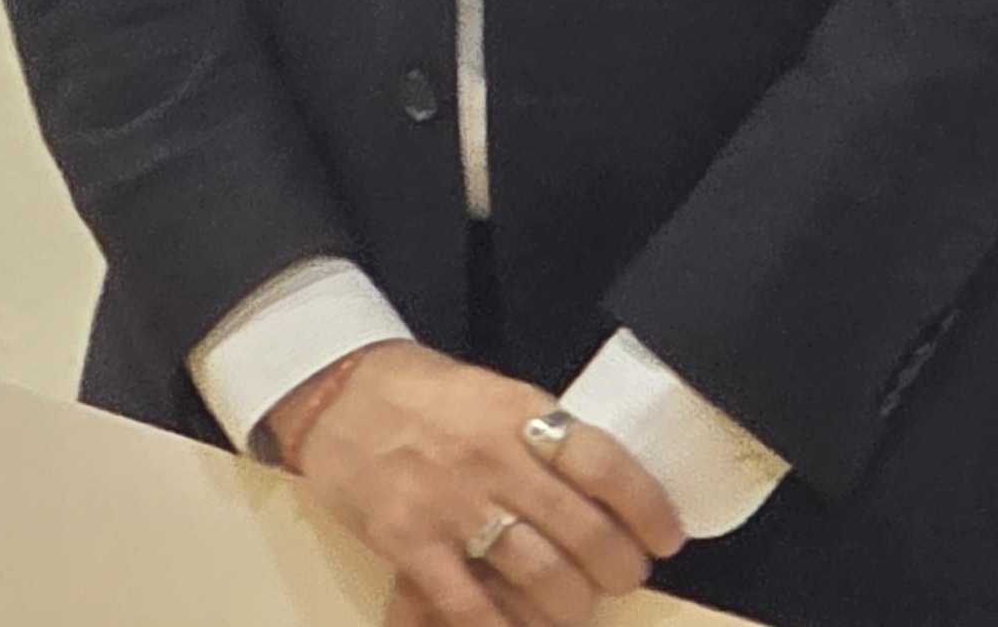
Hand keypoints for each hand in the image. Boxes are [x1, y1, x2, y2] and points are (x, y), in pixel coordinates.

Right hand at [271, 343, 685, 626]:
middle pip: (584, 532)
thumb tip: (606, 492)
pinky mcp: (407, 542)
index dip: (648, 509)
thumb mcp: (490, 391)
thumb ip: (541, 436)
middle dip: (619, 570)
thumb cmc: (420, 392)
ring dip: (573, 605)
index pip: (604, 464)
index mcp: (515, 411)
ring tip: (575, 606)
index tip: (666, 538)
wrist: (331, 391)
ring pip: (542, 576)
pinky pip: (471, 605)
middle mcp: (489, 457)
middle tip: (621, 577)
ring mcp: (448, 503)